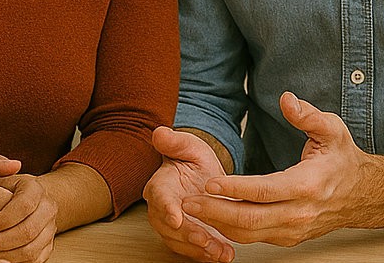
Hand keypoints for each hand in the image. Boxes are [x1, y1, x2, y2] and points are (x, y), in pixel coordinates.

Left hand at [0, 173, 58, 262]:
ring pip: (31, 249)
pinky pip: (34, 260)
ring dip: (6, 254)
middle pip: (28, 230)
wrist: (20, 200)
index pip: (23, 205)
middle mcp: (48, 207)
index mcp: (35, 188)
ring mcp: (50, 228)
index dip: (1, 219)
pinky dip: (14, 261)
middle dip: (0, 239)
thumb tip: (13, 165)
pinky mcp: (48, 245)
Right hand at [144, 126, 234, 261]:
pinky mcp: (189, 238)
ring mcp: (175, 227)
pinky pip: (194, 250)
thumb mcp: (190, 147)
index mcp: (160, 186)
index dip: (166, 208)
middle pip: (169, 227)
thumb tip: (160, 133)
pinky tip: (223, 256)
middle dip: (187, 235)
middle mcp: (163, 210)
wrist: (203, 178)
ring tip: (219, 252)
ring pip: (181, 242)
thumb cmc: (193, 161)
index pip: (159, 198)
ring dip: (199, 249)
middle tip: (204, 240)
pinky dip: (208, 255)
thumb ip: (176, 142)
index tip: (175, 218)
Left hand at [180, 92, 375, 247]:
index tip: (210, 182)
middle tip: (188, 202)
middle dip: (215, 212)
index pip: (264, 191)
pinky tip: (213, 218)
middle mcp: (299, 213)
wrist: (362, 194)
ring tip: (193, 210)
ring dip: (218, 224)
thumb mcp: (332, 129)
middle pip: (250, 219)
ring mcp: (293, 229)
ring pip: (249, 234)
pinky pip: (255, 238)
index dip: (235, 189)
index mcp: (307, 185)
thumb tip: (286, 99)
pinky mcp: (289, 238)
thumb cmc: (342, 159)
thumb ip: (308, 115)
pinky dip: (231, 230)